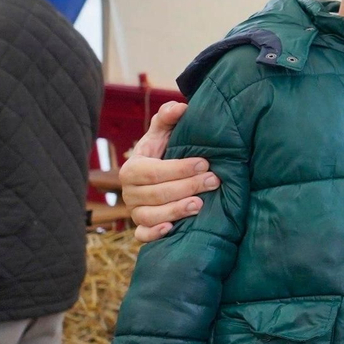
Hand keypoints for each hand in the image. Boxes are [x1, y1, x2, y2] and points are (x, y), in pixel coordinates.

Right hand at [120, 101, 216, 242]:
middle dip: (187, 187)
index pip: (154, 171)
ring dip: (176, 210)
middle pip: (157, 194)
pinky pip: (142, 236)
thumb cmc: (163, 153)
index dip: (179, 168)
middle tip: (213, 181)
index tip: (204, 163)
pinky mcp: (141, 228)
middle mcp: (129, 193)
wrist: (159, 174)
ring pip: (151, 216)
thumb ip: (168, 118)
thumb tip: (181, 107)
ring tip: (200, 204)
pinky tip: (171, 228)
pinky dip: (154, 234)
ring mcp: (134, 212)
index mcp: (132, 169)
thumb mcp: (163, 133)